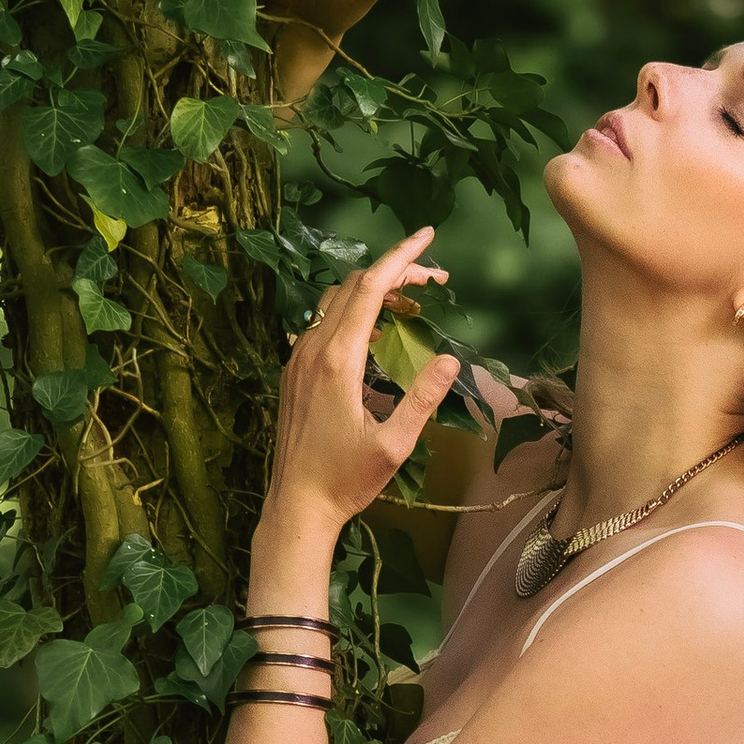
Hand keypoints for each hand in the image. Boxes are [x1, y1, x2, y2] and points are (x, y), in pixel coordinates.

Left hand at [263, 232, 460, 534]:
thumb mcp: (395, 445)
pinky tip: (376, 334)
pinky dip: (354, 313)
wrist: (296, 505)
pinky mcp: (294, 373)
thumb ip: (423, 398)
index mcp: (338, 360)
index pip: (370, 288)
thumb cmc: (345, 480)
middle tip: (435, 278)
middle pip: (354, 287)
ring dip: (373, 291)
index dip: (402, 258)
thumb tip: (448, 359)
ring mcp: (298, 359)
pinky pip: (323, 324)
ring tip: (411, 302)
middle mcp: (313, 350)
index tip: (428, 238)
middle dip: (395, 272)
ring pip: (336, 302)